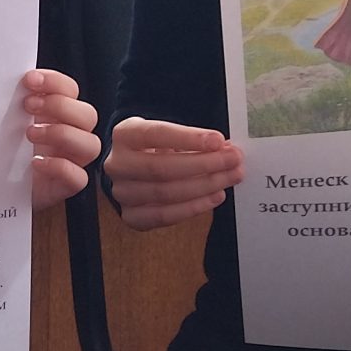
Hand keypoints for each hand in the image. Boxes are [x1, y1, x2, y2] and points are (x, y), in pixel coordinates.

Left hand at [20, 69, 98, 208]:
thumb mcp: (0, 124)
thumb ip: (6, 104)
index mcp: (56, 115)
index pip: (71, 91)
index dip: (55, 82)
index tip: (30, 80)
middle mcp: (69, 136)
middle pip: (88, 115)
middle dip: (60, 105)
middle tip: (28, 105)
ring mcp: (70, 162)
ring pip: (91, 145)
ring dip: (62, 134)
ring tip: (30, 134)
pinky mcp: (64, 187)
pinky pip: (79, 178)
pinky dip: (60, 167)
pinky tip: (36, 164)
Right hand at [103, 115, 242, 228]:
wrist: (134, 166)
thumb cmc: (156, 147)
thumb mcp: (169, 134)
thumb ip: (193, 140)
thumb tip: (225, 149)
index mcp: (125, 135)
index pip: (156, 134)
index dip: (189, 139)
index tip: (217, 140)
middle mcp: (118, 164)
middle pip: (161, 167)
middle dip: (204, 164)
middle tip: (232, 160)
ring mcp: (122, 192)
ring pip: (165, 193)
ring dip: (204, 187)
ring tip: (229, 177)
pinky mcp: (131, 215)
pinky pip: (164, 216)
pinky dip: (193, 208)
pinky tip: (214, 197)